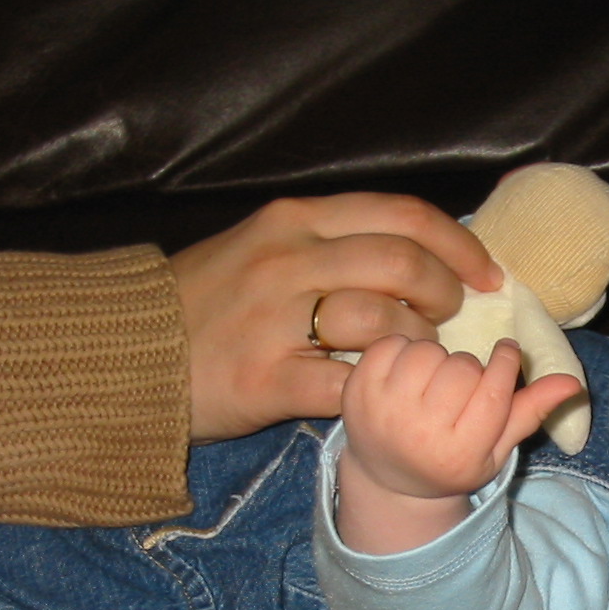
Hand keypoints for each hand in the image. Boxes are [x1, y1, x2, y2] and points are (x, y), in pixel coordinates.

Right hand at [170, 193, 503, 442]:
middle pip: (405, 263)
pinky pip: (351, 383)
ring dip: (420, 344)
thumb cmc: (203, 303)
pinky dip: (382, 389)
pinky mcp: (270, 379)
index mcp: (296, 221)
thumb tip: (415, 251)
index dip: (460, 245)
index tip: (486, 274)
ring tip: (417, 356)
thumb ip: (330, 244)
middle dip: (447, 293)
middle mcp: (290, 260)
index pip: (403, 216)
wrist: (122, 354)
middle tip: (451, 318)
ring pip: (386, 320)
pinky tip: (383, 393)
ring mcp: (278, 320)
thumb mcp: (262, 248)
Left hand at [335, 336, 581, 553]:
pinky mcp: (356, 391)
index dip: (505, 361)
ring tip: (433, 380)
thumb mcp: (496, 448)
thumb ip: (530, 412)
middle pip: (462, 368)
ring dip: (437, 358)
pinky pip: (392, 345)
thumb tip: (574, 382)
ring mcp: (383, 411)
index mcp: (459, 452)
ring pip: (428, 352)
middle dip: (469, 368)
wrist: (388, 477)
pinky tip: (407, 374)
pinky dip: (404, 350)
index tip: (505, 353)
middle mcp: (419, 434)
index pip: (493, 388)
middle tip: (462, 385)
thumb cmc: (451, 459)